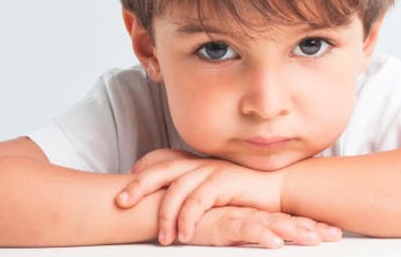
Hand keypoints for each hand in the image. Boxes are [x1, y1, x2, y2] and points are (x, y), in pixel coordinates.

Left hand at [115, 149, 284, 244]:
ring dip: (165, 215)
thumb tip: (175, 203)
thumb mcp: (217, 189)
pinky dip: (188, 218)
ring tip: (161, 238)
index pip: (162, 161)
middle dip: (138, 186)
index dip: (143, 171)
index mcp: (196, 163)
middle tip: (120, 202)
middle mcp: (201, 163)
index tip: (126, 185)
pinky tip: (183, 234)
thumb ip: (196, 191)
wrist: (280, 187)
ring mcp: (212, 171)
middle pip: (162, 170)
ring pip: (178, 189)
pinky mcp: (224, 182)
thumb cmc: (248, 192)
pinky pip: (198, 201)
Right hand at [187, 206, 342, 247]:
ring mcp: (236, 216)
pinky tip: (274, 242)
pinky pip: (242, 229)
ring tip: (314, 239)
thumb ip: (246, 228)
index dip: (309, 224)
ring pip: (270, 224)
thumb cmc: (196, 217)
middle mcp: (248, 213)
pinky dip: (259, 235)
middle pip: (285, 221)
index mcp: (253, 214)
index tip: (332, 231)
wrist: (168, 206)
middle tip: (334, 234)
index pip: (285, 219)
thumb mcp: (226, 225)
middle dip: (311, 228)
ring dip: (292, 231)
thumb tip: (268, 236)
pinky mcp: (219, 224)